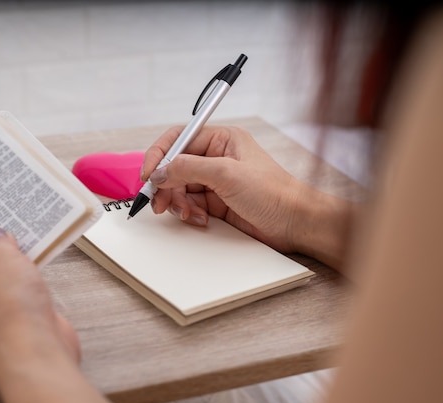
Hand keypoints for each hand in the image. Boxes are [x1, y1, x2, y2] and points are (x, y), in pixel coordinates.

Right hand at [142, 125, 355, 269]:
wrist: (295, 222)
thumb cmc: (273, 192)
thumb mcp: (226, 174)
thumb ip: (188, 169)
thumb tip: (159, 172)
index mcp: (222, 139)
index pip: (179, 139)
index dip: (159, 155)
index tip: (147, 174)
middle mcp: (217, 157)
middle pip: (175, 166)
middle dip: (166, 185)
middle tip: (159, 203)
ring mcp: (217, 181)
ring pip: (180, 188)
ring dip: (177, 202)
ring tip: (186, 213)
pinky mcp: (218, 203)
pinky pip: (191, 204)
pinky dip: (189, 213)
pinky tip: (200, 219)